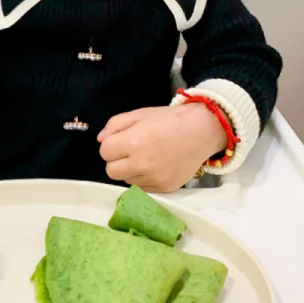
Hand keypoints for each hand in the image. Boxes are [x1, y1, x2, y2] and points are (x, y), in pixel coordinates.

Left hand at [97, 101, 226, 192]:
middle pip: (111, 171)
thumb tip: (101, 140)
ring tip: (146, 158)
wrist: (202, 131)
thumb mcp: (140, 114)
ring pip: (126, 180)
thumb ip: (116, 124)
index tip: (122, 140)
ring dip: (130, 170)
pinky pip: (143, 187)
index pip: (104, 152)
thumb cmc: (170, 119)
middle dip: (117, 161)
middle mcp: (142, 164)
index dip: (111, 145)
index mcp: (134, 142)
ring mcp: (154, 179)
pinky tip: (156, 166)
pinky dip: (144, 178)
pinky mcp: (165, 188)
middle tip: (130, 151)